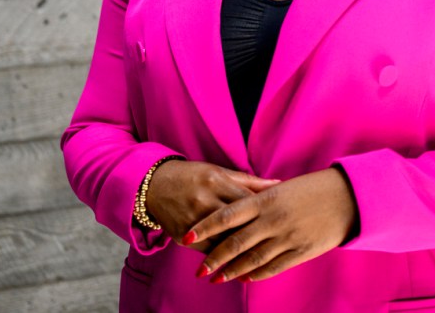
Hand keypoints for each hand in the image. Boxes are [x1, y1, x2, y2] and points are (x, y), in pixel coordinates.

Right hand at [146, 160, 279, 252]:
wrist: (153, 185)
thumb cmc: (193, 176)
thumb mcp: (219, 172)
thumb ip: (250, 182)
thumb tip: (280, 183)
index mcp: (216, 181)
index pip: (247, 201)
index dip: (266, 212)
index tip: (281, 220)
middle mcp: (204, 200)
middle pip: (236, 223)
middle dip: (256, 234)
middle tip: (275, 243)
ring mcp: (191, 220)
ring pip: (222, 240)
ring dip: (240, 251)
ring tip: (260, 257)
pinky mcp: (181, 236)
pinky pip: (206, 250)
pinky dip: (221, 256)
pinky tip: (236, 262)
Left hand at [186, 167, 357, 282]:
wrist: (348, 197)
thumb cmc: (313, 188)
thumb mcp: (283, 189)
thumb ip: (259, 199)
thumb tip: (236, 208)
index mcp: (267, 200)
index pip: (228, 215)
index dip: (206, 228)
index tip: (188, 237)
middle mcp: (273, 219)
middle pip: (236, 242)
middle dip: (214, 258)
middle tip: (198, 270)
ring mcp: (287, 237)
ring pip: (252, 258)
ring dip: (231, 270)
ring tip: (215, 278)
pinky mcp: (301, 251)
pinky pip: (273, 267)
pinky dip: (256, 274)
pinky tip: (244, 278)